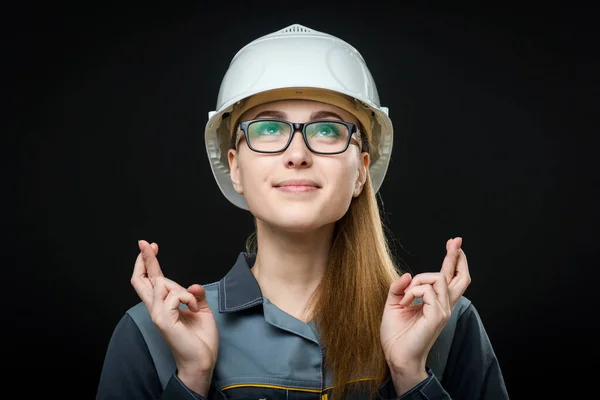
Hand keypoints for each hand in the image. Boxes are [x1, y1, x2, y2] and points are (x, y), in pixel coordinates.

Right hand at [130, 240, 218, 394]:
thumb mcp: (201, 309)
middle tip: (146, 243)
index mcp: (163, 306)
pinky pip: (175, 296)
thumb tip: (192, 284)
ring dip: (181, 288)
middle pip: (141, 280)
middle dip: (144, 259)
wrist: (201, 360)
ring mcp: (157, 314)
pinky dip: (188, 298)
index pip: (150, 281)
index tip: (150, 247)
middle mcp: (155, 309)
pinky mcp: (163, 320)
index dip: (148, 263)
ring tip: (192, 304)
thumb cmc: (200, 338)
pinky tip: (193, 309)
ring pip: (162, 284)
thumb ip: (195, 295)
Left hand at [380, 237, 470, 390]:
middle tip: (455, 241)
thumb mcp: (394, 304)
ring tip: (406, 297)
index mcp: (435, 303)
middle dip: (457, 257)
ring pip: (438, 278)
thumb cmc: (396, 335)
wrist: (396, 356)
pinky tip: (406, 302)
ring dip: (417, 281)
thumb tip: (408, 274)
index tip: (454, 243)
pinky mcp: (437, 315)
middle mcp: (443, 305)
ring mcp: (443, 310)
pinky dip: (412, 291)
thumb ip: (400, 288)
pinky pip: (427, 290)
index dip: (453, 260)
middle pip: (460, 278)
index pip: (449, 278)